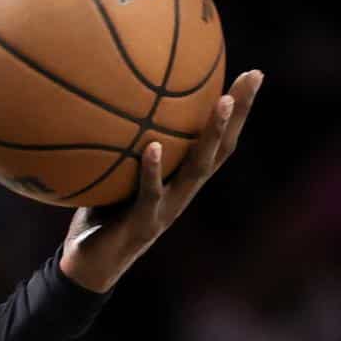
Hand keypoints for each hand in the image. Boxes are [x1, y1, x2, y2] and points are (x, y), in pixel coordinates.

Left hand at [58, 70, 261, 291]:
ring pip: (197, 170)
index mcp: (181, 181)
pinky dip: (153, 171)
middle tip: (253, 75)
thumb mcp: (115, 174)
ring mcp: (167, 211)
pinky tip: (154, 146)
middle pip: (221, 149)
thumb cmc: (100, 215)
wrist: (87, 267)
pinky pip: (150, 194)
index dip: (238, 112)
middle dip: (240, 112)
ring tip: (223, 102)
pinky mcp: (144, 225)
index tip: (251, 73)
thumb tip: (114, 97)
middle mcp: (183, 193)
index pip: (218, 141)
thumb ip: (122, 144)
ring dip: (212, 135)